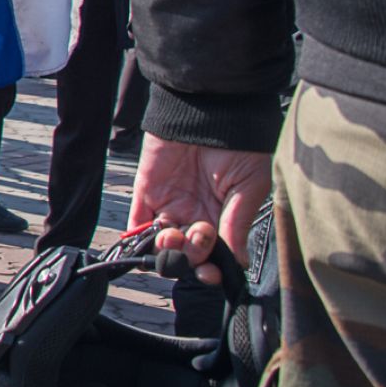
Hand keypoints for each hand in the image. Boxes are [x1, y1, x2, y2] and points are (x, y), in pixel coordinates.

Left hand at [128, 135, 273, 281]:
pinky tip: (145, 241)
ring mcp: (171, 206)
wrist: (210, 112)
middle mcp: (196, 217)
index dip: (211, 270)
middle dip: (192, 256)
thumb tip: (238, 263)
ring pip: (162, 244)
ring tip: (174, 235)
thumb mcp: (249, 187)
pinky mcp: (147, 192)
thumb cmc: (239, 145)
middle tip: (200, 236)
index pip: (214, 256)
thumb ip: (238, 224)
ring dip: (166, 250)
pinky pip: (137, 222)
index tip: (211, 273)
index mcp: (223, 219)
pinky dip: (136, 238)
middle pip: (187, 255)